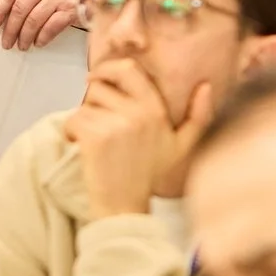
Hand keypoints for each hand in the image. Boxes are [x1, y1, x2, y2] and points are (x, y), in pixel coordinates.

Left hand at [0, 0, 86, 49]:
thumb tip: (3, 19)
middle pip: (21, 8)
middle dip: (10, 29)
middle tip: (6, 42)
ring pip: (34, 19)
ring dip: (25, 36)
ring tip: (21, 45)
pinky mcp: (71, 9)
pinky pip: (51, 26)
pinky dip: (42, 37)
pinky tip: (38, 42)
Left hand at [64, 58, 213, 216]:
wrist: (125, 206)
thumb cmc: (149, 174)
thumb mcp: (182, 145)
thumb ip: (198, 115)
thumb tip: (205, 85)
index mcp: (156, 109)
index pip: (129, 69)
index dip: (108, 69)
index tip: (99, 80)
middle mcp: (138, 112)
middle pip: (99, 85)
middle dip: (92, 99)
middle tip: (96, 117)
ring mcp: (115, 124)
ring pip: (84, 103)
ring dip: (82, 117)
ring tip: (92, 137)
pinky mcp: (95, 137)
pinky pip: (73, 119)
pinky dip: (70, 131)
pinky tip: (79, 145)